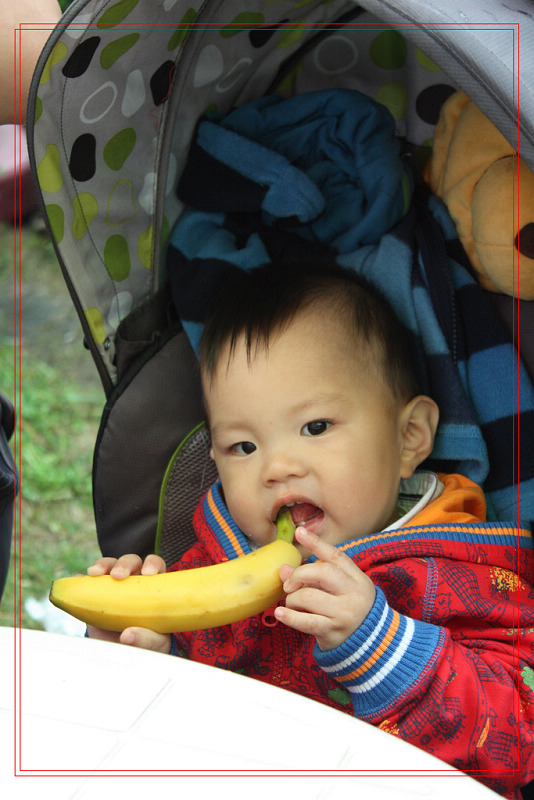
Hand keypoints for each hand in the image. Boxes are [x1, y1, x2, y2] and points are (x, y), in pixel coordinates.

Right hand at [86, 553, 171, 653]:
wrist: (124, 650)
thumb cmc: (146, 641)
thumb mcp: (153, 644)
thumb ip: (146, 639)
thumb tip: (128, 635)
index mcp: (153, 585)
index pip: (155, 564)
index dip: (152, 564)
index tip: (148, 574)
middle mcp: (133, 580)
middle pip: (131, 561)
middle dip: (124, 564)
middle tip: (118, 575)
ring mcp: (112, 585)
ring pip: (109, 565)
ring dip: (102, 565)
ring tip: (94, 573)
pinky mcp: (94, 594)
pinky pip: (86, 582)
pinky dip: (81, 580)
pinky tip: (78, 580)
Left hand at [274, 527, 375, 651]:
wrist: (371, 644)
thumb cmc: (349, 610)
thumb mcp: (339, 590)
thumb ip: (315, 577)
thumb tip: (284, 569)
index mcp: (357, 579)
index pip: (336, 556)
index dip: (316, 543)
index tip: (299, 532)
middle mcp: (354, 594)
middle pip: (322, 572)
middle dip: (299, 574)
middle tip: (288, 584)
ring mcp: (344, 613)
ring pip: (309, 596)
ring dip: (293, 599)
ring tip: (292, 604)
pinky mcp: (333, 632)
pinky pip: (306, 621)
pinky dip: (290, 617)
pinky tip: (280, 614)